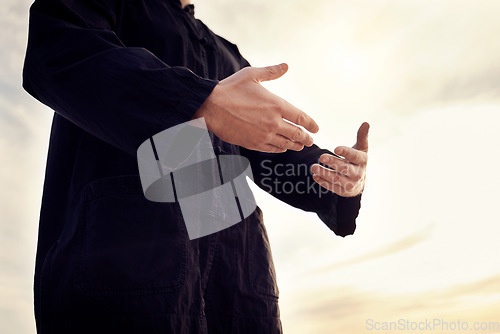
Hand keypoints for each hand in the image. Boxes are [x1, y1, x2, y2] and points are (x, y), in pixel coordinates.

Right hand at [193, 63, 318, 152]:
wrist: (211, 108)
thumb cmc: (230, 89)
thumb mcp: (251, 75)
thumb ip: (271, 72)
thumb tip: (285, 66)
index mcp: (276, 105)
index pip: (301, 117)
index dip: (311, 124)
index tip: (316, 128)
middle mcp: (273, 122)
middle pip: (296, 134)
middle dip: (305, 137)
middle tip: (310, 140)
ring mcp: (264, 135)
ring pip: (285, 144)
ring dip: (295, 145)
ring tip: (299, 146)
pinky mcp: (253, 144)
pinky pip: (272, 149)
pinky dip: (280, 149)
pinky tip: (282, 148)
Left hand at [311, 122, 369, 196]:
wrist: (360, 181)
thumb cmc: (357, 160)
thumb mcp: (361, 148)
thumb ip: (362, 136)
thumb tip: (366, 123)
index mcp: (363, 160)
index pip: (355, 156)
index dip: (346, 152)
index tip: (336, 148)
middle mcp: (358, 173)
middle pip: (345, 168)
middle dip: (333, 163)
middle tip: (321, 157)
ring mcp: (351, 184)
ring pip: (337, 179)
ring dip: (325, 173)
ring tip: (313, 167)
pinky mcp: (343, 191)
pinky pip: (332, 187)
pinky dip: (323, 182)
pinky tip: (315, 176)